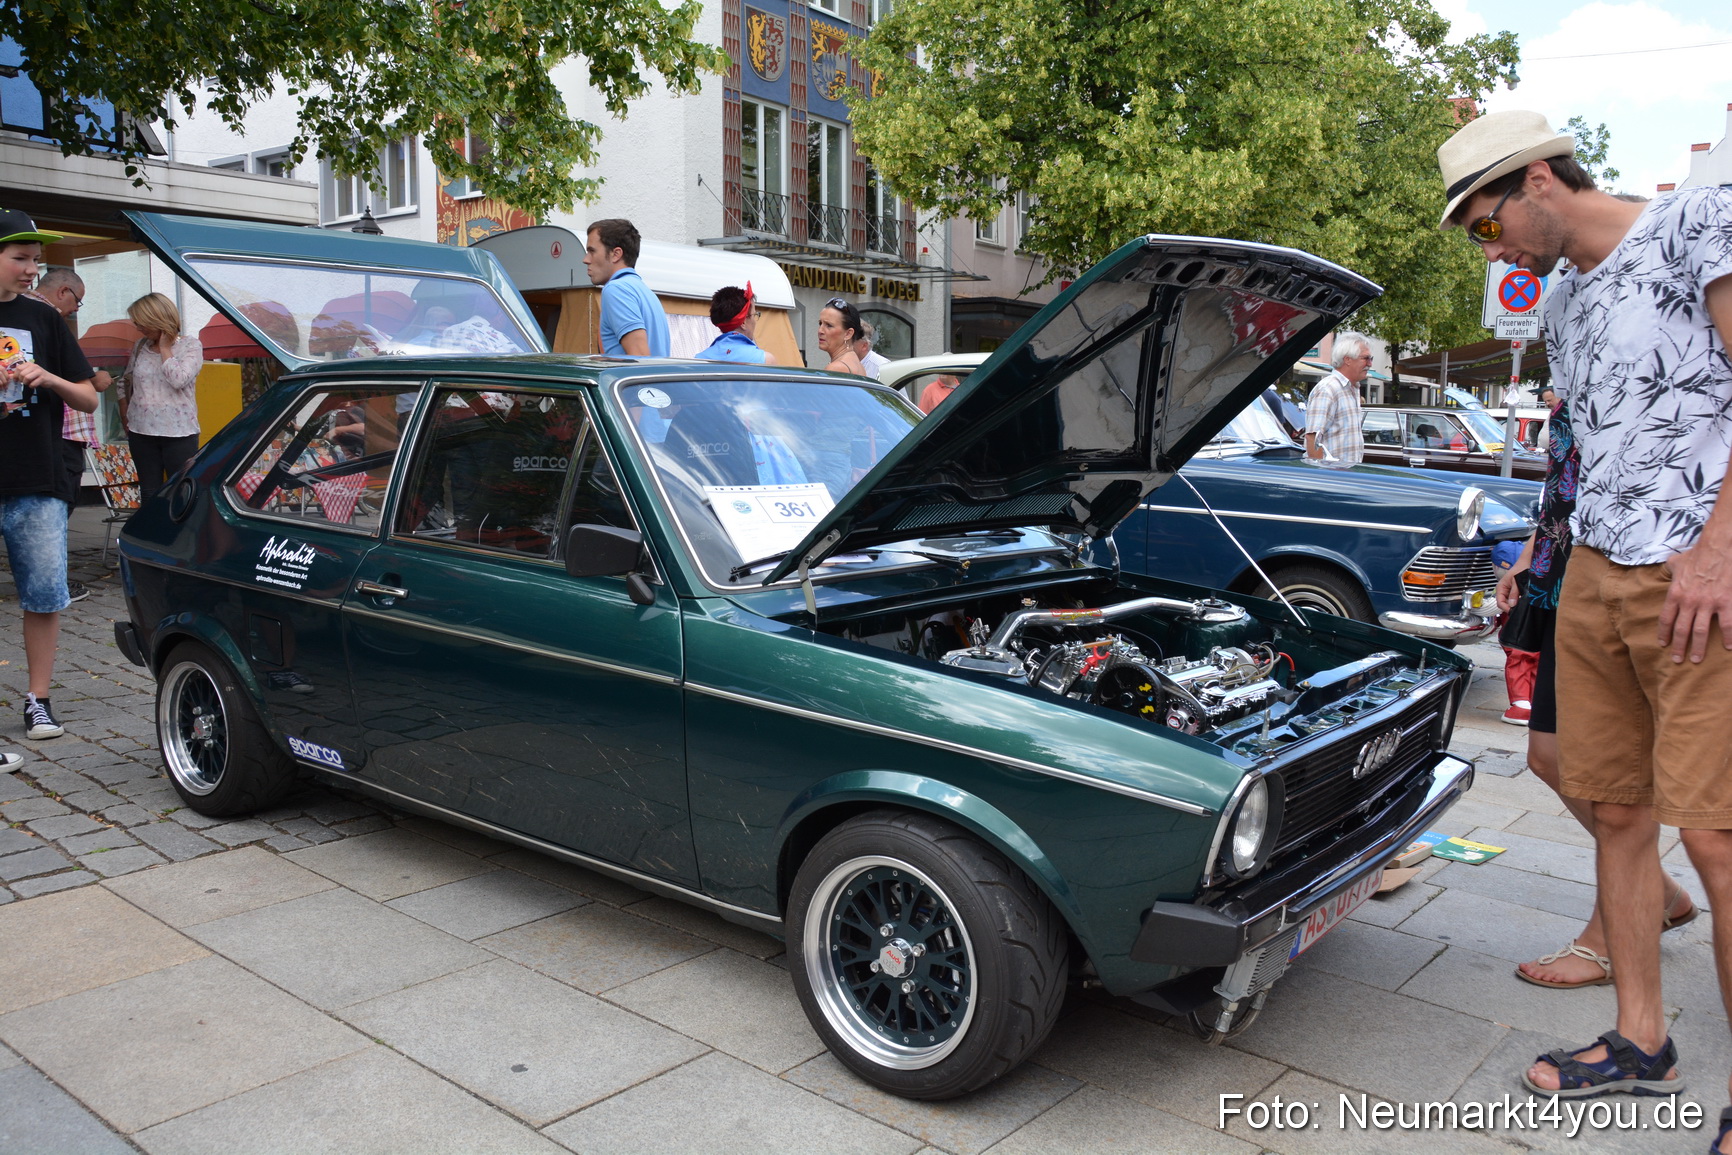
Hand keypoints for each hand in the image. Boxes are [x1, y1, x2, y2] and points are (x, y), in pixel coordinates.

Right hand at [1496, 569, 1521, 612]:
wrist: (1527, 563)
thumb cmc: (1520, 569)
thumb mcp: (1517, 581)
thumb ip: (1514, 593)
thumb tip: (1512, 604)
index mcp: (1501, 587)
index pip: (1499, 602)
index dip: (1506, 608)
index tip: (1513, 611)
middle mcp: (1504, 590)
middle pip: (1504, 603)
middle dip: (1511, 606)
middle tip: (1519, 608)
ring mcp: (1510, 592)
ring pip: (1510, 602)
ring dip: (1516, 604)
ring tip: (1522, 603)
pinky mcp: (1516, 592)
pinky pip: (1515, 600)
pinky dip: (1519, 601)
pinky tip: (1524, 600)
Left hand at [1657, 528, 1731, 662]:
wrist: (1719, 547)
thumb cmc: (1699, 554)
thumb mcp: (1677, 561)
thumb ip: (1671, 567)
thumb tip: (1668, 566)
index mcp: (1675, 594)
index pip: (1666, 619)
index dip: (1664, 634)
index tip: (1663, 644)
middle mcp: (1689, 601)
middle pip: (1681, 630)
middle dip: (1679, 647)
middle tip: (1678, 660)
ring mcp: (1708, 603)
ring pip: (1701, 632)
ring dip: (1699, 647)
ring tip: (1697, 659)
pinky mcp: (1726, 602)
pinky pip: (1727, 625)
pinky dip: (1728, 638)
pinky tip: (1728, 647)